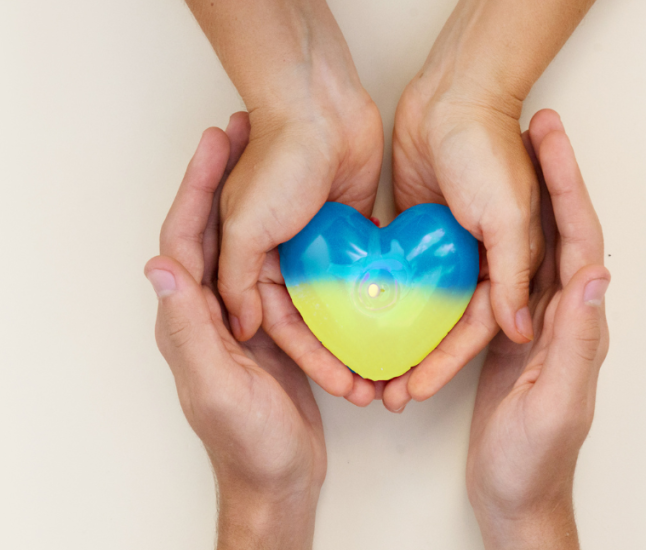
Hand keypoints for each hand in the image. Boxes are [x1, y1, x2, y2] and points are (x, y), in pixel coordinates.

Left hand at [145, 114, 324, 549]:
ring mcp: (238, 317)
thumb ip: (187, 329)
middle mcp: (207, 311)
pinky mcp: (267, 328)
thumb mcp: (218, 386)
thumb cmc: (249, 441)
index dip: (195, 186)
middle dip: (222, 178)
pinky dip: (285, 238)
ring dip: (255, 200)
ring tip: (274, 157)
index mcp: (187, 319)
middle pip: (211, 231)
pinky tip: (308, 217)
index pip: (183, 239)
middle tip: (244, 130)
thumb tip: (159, 266)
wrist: (281, 478)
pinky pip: (272, 272)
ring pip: (244, 246)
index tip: (216, 141)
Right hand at [186, 0, 384, 403]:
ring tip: (391, 365)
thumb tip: (243, 325)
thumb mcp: (246, 227)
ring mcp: (318, 245)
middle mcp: (282, 258)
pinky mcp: (351, 230)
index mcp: (250, 261)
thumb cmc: (277, 161)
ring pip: (340, 303)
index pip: (281, 326)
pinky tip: (401, 324)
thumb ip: (238, 279)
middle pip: (312, 322)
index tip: (343, 387)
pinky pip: (364, 273)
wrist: (319, 106)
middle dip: (338, 358)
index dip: (311, 360)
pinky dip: (377, 297)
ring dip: (361, 334)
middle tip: (368, 388)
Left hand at [386, 0, 594, 409]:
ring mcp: (441, 247)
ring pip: (418, 306)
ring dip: (396, 337)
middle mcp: (475, 262)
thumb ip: (511, 275)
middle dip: (418, 362)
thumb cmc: (488, 151)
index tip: (414, 390)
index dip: (445, 364)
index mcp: (504, 265)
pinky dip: (382, 298)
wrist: (453, 97)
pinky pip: (397, 273)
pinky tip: (357, 321)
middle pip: (443, 326)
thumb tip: (519, 329)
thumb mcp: (508, 217)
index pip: (473, 330)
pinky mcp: (412, 230)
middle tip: (385, 393)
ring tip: (366, 368)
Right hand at [466, 110, 609, 549]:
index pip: (581, 241)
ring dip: (526, 198)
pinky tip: (474, 217)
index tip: (551, 137)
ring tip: (507, 153)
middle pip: (561, 230)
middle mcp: (562, 313)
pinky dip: (496, 237)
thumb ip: (576, 340)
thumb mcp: (555, 401)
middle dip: (551, 175)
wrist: (513, 490)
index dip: (569, 185)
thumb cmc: (534, 455)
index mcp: (578, 323)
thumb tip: (594, 274)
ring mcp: (534, 320)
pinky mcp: (509, 332)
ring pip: (532, 246)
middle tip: (533, 124)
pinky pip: (505, 273)